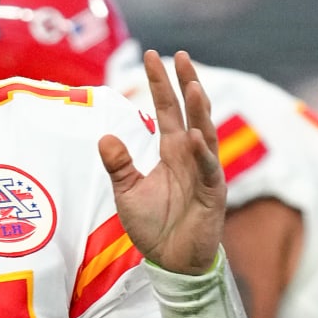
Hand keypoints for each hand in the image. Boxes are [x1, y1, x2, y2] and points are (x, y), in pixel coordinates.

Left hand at [98, 49, 225, 274]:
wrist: (172, 261)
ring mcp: (205, 171)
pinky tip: (192, 135)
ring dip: (199, 110)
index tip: (153, 56)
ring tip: (192, 85)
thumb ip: (118, 164)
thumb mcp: (127, 192)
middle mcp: (190, 154)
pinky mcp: (212, 193)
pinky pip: (207, 169)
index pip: (168, 109)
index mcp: (171, 150)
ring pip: (204, 133)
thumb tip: (104, 137)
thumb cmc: (153, 226)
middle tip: (180, 56)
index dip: (161, 84)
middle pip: (190, 111)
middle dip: (185, 83)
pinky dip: (200, 153)